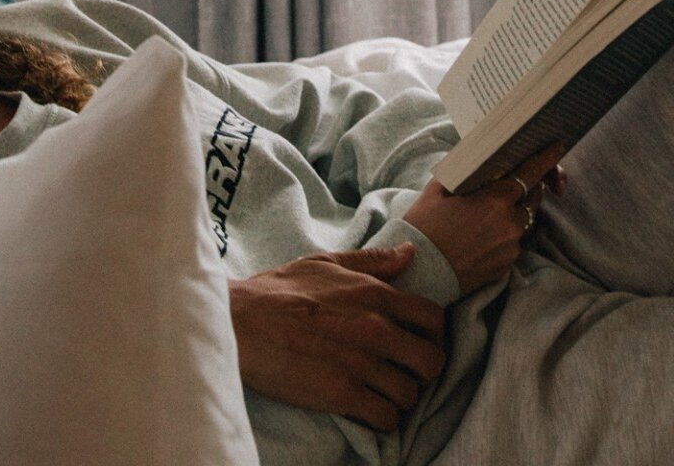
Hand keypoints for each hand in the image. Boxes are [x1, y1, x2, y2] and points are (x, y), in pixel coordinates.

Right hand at [230, 246, 447, 431]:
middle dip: (422, 371)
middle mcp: (376, 329)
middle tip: (402, 372)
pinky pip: (386, 419)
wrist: (239, 322)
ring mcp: (362, 364)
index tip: (415, 341)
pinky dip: (380, 419)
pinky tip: (364, 408)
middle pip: (433, 362)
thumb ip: (372, 261)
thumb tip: (409, 253)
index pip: (434, 319)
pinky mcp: (342, 394)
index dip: (432, 334)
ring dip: (399, 397)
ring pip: (410, 395)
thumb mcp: (325, 263)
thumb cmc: (278, 291)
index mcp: (375, 295)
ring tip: (380, 392)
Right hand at [404, 142, 565, 295]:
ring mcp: (510, 247)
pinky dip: (503, 235)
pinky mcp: (506, 266)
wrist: (419, 271)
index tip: (558, 146)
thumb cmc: (425, 226)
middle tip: (510, 182)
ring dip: (512, 213)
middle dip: (526, 187)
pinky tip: (480, 236)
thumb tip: (474, 160)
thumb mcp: (439, 189)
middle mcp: (510, 223)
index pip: (531, 173)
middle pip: (532, 198)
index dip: (547, 158)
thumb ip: (463, 172)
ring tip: (485, 214)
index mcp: (495, 199)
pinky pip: (512, 243)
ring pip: (522, 221)